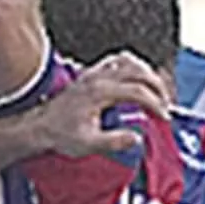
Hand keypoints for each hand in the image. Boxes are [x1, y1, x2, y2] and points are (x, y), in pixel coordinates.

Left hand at [29, 51, 170, 157]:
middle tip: (165, 103)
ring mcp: (94, 73)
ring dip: (148, 73)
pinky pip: (117, 59)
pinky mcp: (91, 73)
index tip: (163, 117)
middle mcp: (98, 78)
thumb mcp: (87, 144)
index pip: (138, 91)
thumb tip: (136, 137)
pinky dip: (133, 64)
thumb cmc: (61, 135)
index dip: (155, 103)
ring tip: (156, 89)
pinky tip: (137, 75)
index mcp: (100, 92)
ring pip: (130, 61)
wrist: (39, 126)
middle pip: (139, 72)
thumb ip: (113, 141)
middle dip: (158, 87)